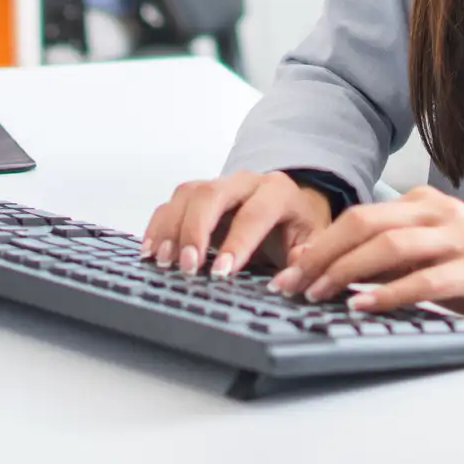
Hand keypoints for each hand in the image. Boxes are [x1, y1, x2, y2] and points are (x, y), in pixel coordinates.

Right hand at [141, 171, 333, 278]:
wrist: (289, 208)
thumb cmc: (297, 229)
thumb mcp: (312, 242)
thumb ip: (306, 258)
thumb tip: (287, 281)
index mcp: (277, 192)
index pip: (254, 213)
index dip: (238, 242)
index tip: (222, 272)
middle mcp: (244, 182)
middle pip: (212, 194)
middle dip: (195, 230)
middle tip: (188, 267)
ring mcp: (218, 185)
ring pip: (187, 194)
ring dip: (171, 229)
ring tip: (163, 262)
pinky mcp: (197, 196)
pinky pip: (171, 203)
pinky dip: (158, 226)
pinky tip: (151, 251)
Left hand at [272, 185, 463, 336]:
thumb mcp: (437, 258)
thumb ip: (397, 259)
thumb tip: (338, 276)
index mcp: (426, 205)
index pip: (359, 216)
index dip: (319, 243)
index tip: (289, 272)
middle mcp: (440, 213)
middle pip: (366, 224)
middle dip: (321, 254)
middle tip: (289, 284)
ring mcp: (461, 238)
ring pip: (390, 246)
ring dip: (346, 272)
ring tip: (317, 295)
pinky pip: (425, 279)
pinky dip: (389, 292)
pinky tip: (365, 306)